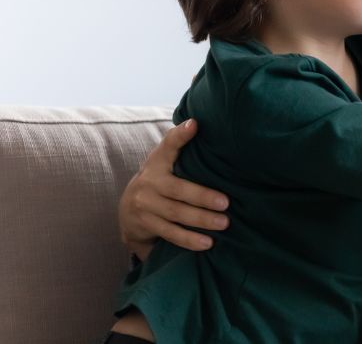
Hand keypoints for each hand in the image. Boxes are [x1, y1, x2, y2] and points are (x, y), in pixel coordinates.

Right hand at [118, 119, 229, 259]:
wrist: (128, 209)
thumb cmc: (160, 180)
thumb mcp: (166, 161)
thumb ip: (181, 146)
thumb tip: (201, 124)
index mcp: (157, 162)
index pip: (168, 146)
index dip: (180, 136)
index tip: (194, 125)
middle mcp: (148, 182)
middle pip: (179, 190)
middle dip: (203, 197)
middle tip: (226, 203)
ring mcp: (145, 206)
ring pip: (176, 214)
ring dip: (201, 220)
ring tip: (223, 224)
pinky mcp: (145, 225)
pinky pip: (169, 233)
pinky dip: (189, 239)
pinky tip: (206, 243)